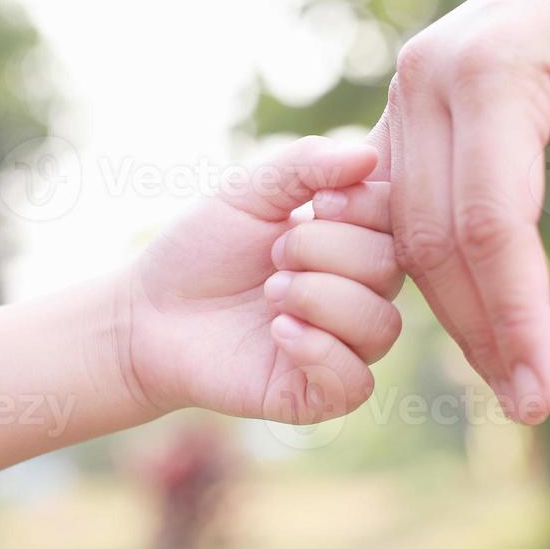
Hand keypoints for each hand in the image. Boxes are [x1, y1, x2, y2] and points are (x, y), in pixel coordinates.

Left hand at [123, 136, 403, 423]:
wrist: (150, 312)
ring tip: (271, 293)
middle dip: (326, 251)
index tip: (316, 204)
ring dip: (320, 298)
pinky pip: (356, 380)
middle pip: (390, 270)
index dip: (364, 207)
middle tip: (274, 256)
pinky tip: (277, 332)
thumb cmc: (203, 247)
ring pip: (382, 326)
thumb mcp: (250, 189)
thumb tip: (368, 154)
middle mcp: (361, 294)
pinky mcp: (319, 394)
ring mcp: (345, 346)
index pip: (400, 221)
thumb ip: (306, 163)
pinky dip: (320, 351)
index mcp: (355, 242)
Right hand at [370, 0, 549, 422]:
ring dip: (457, 312)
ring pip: (409, 234)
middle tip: (531, 405)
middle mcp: (426, 79)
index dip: (518, 318)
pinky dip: (440, 270)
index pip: (491, 224)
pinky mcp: (398, 108)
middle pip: (435, 240)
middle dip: (482, 332)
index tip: (548, 394)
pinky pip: (405, 209)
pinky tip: (480, 320)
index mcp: (495, 71)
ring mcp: (401, 90)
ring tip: (511, 376)